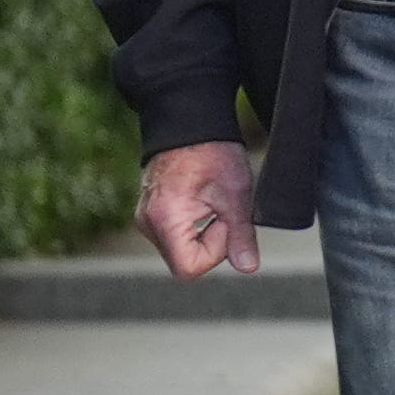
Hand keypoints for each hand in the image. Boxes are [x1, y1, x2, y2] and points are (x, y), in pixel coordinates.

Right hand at [136, 140, 255, 280]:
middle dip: (212, 242)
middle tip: (222, 210)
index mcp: (165, 219)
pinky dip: (195, 226)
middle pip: (185, 261)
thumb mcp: (236, 194)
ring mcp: (146, 220)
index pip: (189, 269)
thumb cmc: (212, 152)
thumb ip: (241, 234)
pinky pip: (176, 236)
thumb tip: (247, 267)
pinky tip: (203, 203)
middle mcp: (148, 224)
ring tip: (213, 203)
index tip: (225, 223)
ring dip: (204, 234)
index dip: (216, 252)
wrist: (190, 125)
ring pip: (182, 249)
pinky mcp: (151, 215)